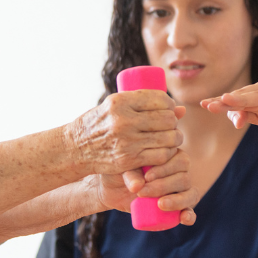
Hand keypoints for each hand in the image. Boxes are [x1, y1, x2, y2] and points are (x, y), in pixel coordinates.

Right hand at [67, 91, 181, 175]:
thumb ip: (143, 105)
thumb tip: (181, 110)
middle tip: (170, 126)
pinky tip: (164, 150)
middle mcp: (124, 120)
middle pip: (167, 119)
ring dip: (174, 139)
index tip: (169, 109)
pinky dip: (167, 153)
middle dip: (173, 122)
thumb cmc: (98, 124)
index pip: (159, 99)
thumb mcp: (114, 107)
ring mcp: (127, 141)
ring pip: (168, 138)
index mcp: (120, 101)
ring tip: (171, 138)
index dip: (170, 104)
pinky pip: (161, 155)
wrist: (76, 148)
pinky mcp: (129, 159)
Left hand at [89, 147, 198, 225]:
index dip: (165, 169)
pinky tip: (184, 218)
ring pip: (190, 194)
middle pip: (184, 178)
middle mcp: (179, 172)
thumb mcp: (122, 169)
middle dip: (164, 186)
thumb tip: (138, 186)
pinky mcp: (176, 207)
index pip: (180, 159)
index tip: (146, 176)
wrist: (110, 188)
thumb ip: (130, 174)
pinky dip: (189, 215)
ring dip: (177, 200)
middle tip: (142, 192)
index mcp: (170, 156)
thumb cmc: (118, 171)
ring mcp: (180, 190)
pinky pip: (189, 211)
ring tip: (160, 204)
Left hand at [200, 79, 257, 128]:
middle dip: (225, 101)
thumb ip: (249, 117)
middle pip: (242, 96)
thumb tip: (234, 121)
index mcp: (255, 96)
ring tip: (228, 98)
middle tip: (209, 105)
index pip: (234, 100)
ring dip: (244, 97)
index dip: (219, 103)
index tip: (203, 106)